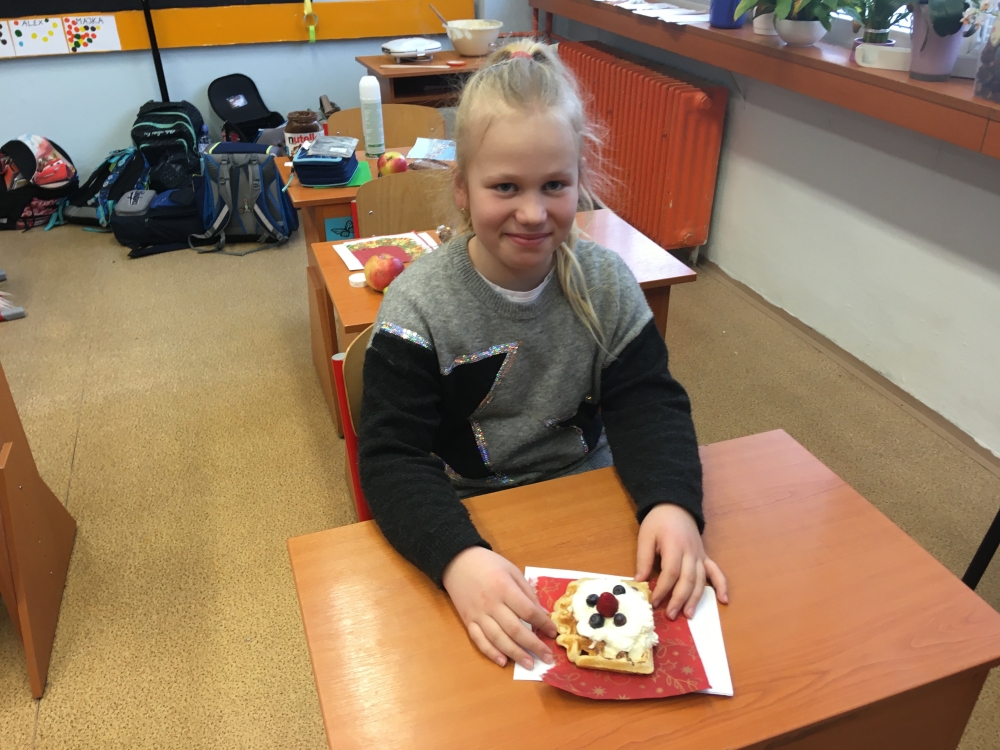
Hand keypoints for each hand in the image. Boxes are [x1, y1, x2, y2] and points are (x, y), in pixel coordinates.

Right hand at [442, 546, 558, 668]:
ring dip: (515, 654)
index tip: (554, 633)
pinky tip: (502, 662)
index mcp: (504, 588)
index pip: (528, 611)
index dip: (543, 624)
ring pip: (498, 639)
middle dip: (533, 645)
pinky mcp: (467, 621)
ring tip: (530, 664)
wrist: (457, 562)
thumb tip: (542, 614)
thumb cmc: (489, 564)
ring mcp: (478, 614)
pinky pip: (479, 640)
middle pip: (515, 629)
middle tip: (548, 658)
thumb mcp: (512, 570)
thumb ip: (527, 592)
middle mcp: (491, 604)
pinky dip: (490, 652)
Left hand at [635, 503, 728, 619]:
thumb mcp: (645, 536)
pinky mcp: (705, 556)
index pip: (671, 572)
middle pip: (687, 579)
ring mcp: (700, 555)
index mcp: (675, 546)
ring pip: (701, 580)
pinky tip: (723, 600)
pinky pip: (716, 572)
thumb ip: (643, 559)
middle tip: (670, 615)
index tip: (653, 602)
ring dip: (695, 599)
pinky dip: (722, 586)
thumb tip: (639, 582)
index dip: (663, 589)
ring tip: (688, 615)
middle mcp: (691, 552)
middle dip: (679, 599)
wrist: (675, 505)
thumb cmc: (658, 522)